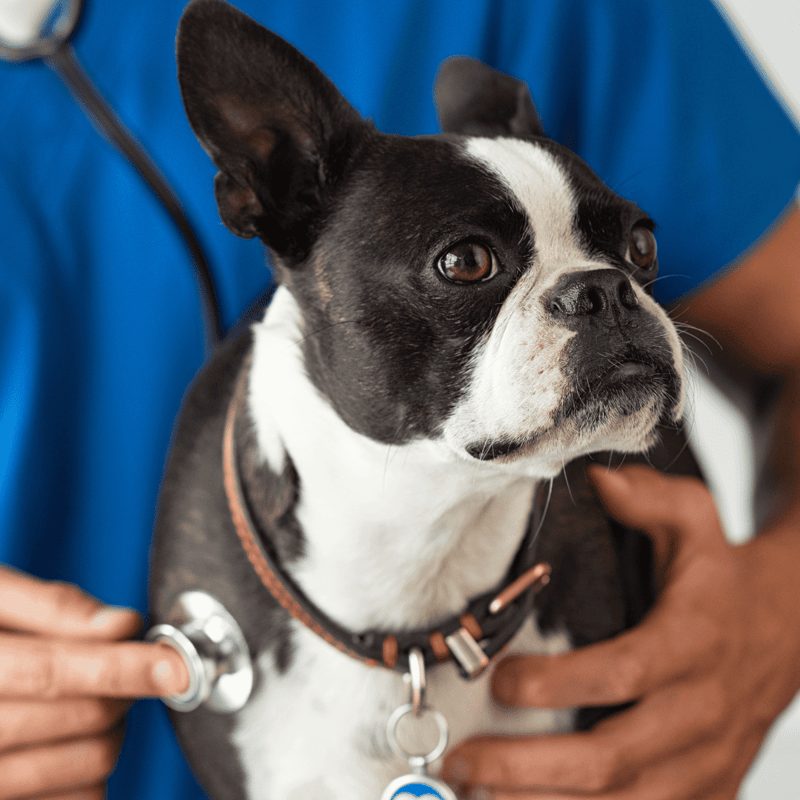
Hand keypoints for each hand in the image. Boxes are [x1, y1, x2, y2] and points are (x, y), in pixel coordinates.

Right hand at [0, 567, 187, 799]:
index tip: (174, 665)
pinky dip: (91, 775)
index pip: (52, 672)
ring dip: (114, 731)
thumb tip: (120, 624)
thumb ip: (49, 607)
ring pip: (86, 767)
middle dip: (124, 690)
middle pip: (81, 719)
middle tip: (126, 668)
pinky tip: (74, 742)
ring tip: (96, 702)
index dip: (121, 667)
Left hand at [441, 465, 799, 798]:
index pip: (623, 673)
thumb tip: (597, 480)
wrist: (791, 627)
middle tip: (463, 762)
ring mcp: (707, 760)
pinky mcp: (709, 788)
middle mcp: (701, 710)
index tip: (498, 680)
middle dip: (531, 768)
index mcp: (692, 642)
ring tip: (478, 798)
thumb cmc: (724, 572)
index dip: (559, 684)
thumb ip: (648, 497)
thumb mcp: (696, 519)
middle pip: (614, 757)